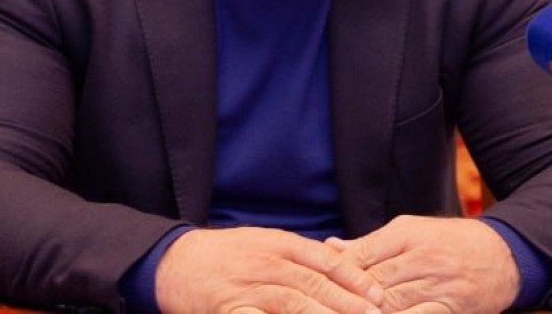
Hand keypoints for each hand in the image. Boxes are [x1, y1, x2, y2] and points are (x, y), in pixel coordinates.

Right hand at [155, 226, 385, 313]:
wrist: (173, 260)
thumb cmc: (224, 255)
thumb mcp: (262, 243)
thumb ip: (296, 256)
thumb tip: (338, 268)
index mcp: (278, 243)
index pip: (325, 260)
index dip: (354, 278)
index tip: (378, 295)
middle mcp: (266, 262)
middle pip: (314, 283)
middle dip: (348, 303)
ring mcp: (247, 286)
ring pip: (293, 303)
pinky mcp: (228, 308)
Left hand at [328, 216, 518, 313]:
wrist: (503, 255)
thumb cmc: (448, 241)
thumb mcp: (409, 231)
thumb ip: (369, 244)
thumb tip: (330, 247)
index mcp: (406, 236)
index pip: (363, 257)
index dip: (337, 275)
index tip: (313, 286)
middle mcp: (422, 260)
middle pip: (374, 283)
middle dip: (346, 299)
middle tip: (319, 307)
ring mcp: (438, 286)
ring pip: (393, 305)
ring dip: (368, 311)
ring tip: (342, 313)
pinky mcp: (452, 309)